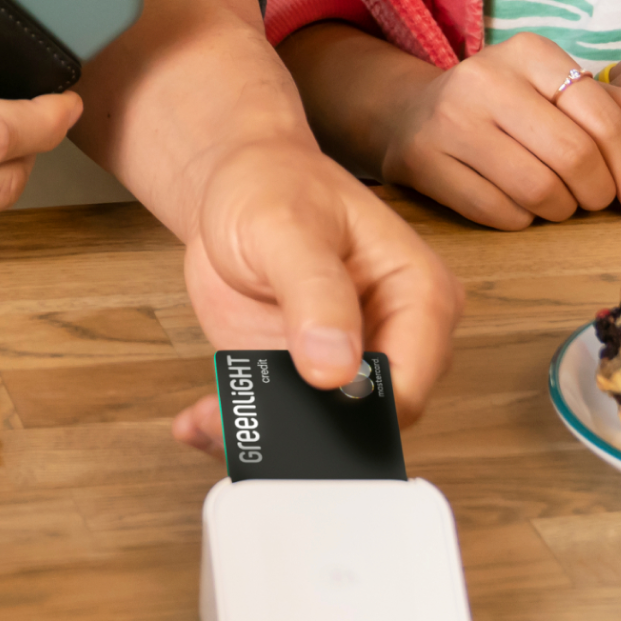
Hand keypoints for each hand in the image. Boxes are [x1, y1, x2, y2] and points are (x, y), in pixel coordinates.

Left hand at [168, 138, 461, 447]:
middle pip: (370, 418)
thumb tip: (337, 367)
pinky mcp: (304, 375)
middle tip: (246, 425)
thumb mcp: (288, 228)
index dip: (362, 406)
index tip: (306, 401)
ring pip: (323, 430)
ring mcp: (348, 360)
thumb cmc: (274, 184)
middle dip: (309, 433)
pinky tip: (201, 420)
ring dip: (266, 436)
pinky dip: (241, 426)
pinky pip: (282, 421)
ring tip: (209, 421)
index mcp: (419, 294)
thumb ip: (315, 292)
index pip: (411, 380)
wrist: (233, 185)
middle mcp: (394, 336)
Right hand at [374, 31, 620, 227]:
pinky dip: (523, 219)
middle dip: (598, 192)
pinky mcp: (424, 160)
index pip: (602, 115)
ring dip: (563, 210)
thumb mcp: (558, 92)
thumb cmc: (507, 106)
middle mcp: (485, 77)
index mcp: (529, 52)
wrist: (414, 114)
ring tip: (559, 201)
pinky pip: (500, 213)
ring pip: (540, 190)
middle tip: (596, 201)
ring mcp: (449, 119)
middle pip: (575, 157)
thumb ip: (616, 109)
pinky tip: (520, 204)